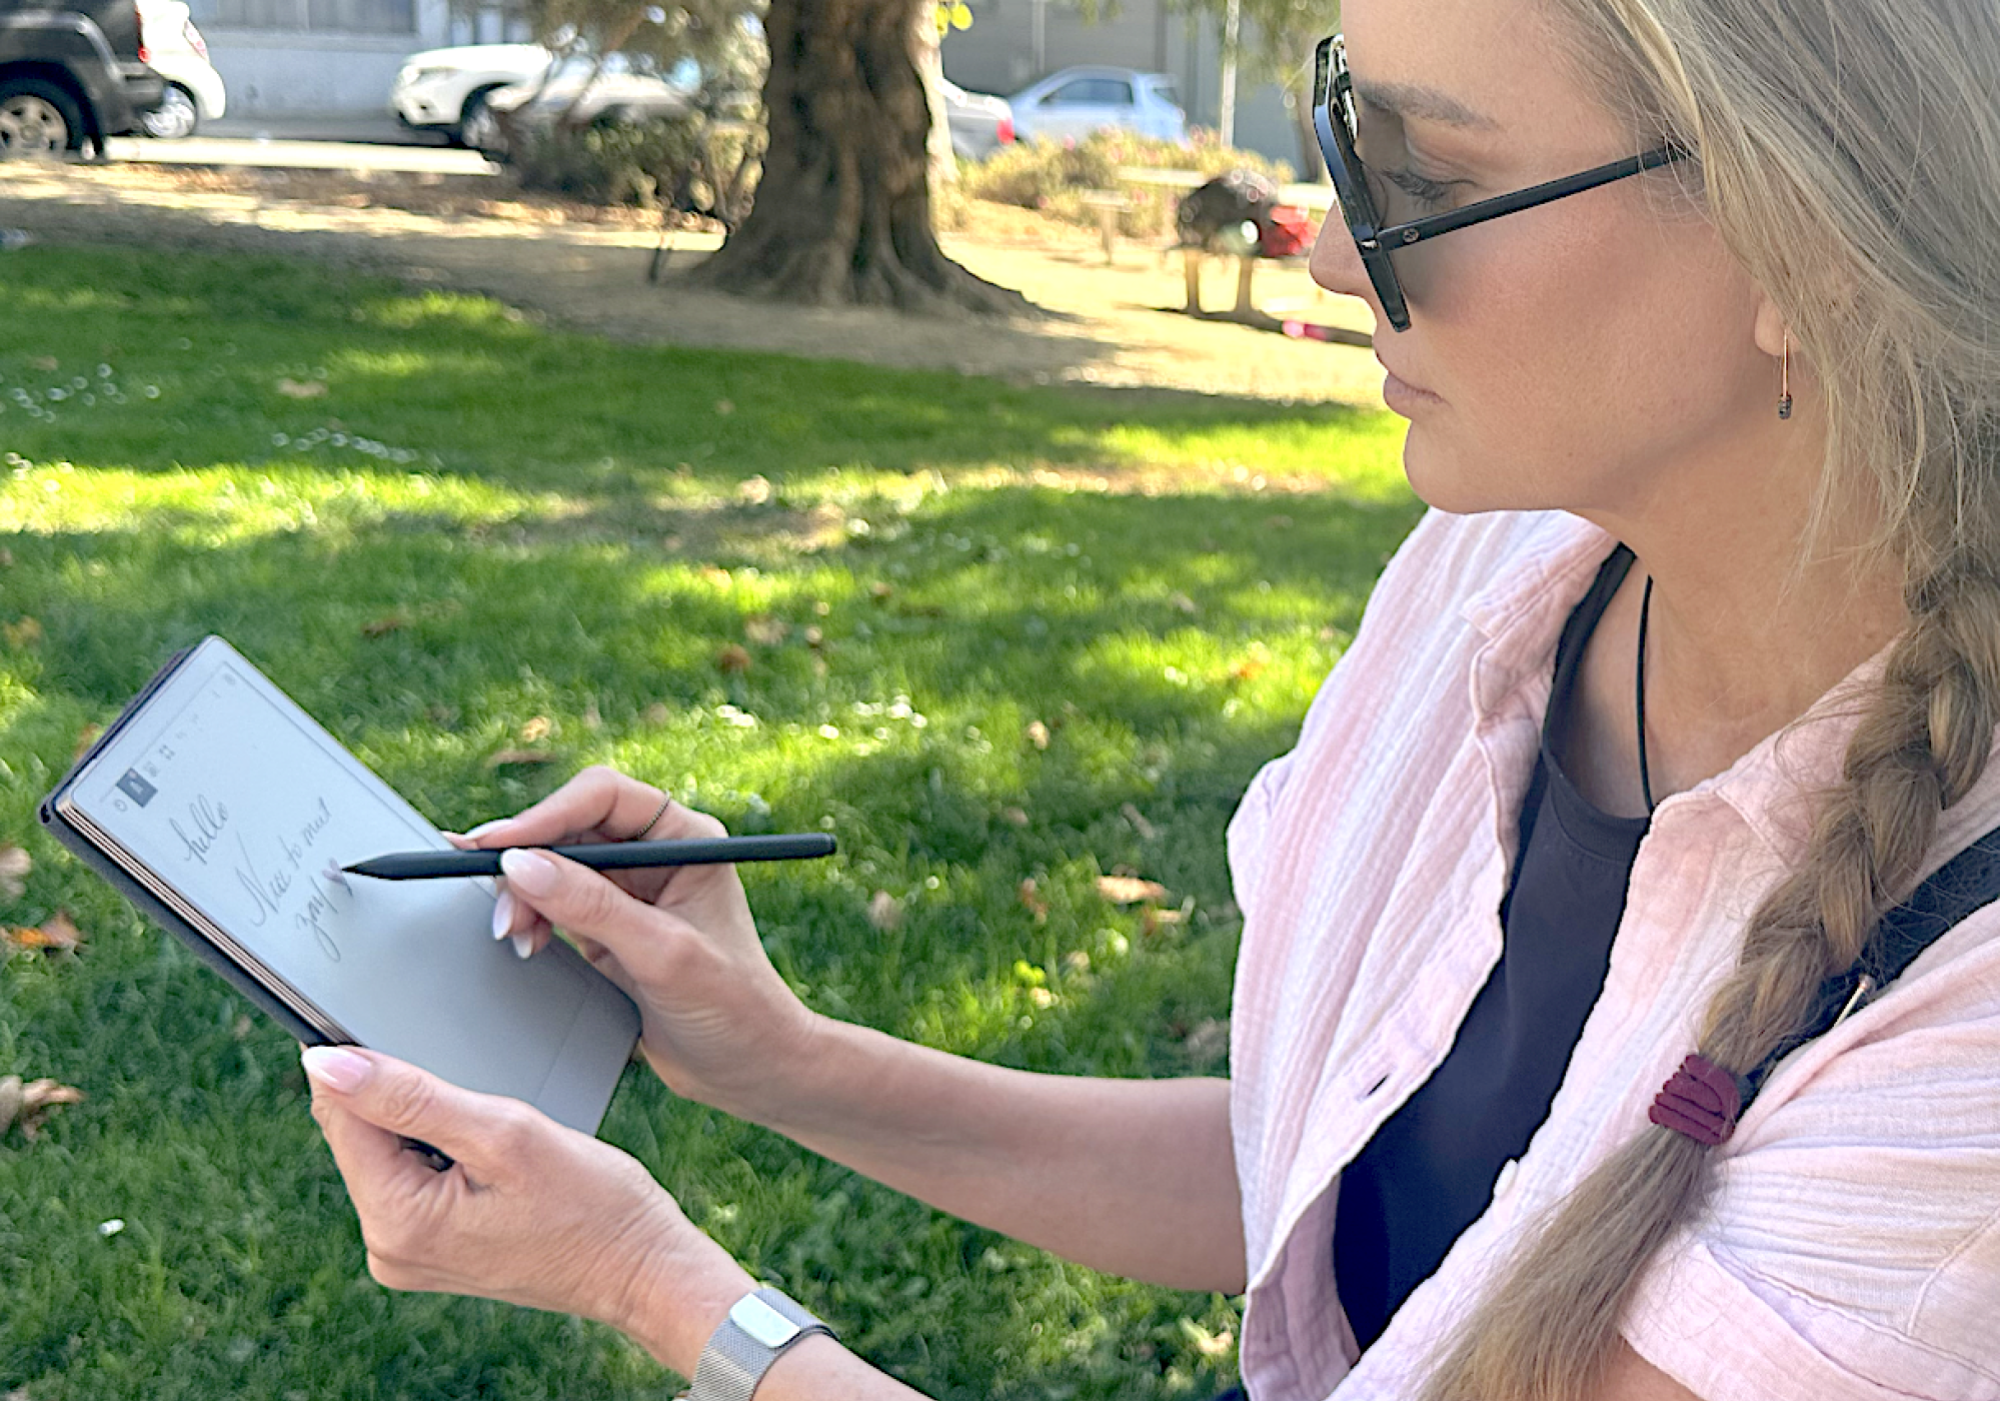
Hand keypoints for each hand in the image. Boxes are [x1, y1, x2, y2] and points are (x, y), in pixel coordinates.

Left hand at [300, 1043, 749, 1369]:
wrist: (641, 1265)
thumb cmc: (592, 1202)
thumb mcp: (504, 1132)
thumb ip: (409, 1096)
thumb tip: (322, 1063)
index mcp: (395, 1221)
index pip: (341, 1115)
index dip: (367, 1064)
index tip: (419, 1044)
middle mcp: (387, 1248)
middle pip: (361, 1135)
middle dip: (410, 1100)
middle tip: (485, 1106)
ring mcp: (407, 1254)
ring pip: (389, 1153)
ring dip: (431, 1125)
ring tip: (499, 1140)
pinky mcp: (430, 1249)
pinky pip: (414, 1178)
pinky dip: (445, 1151)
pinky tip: (494, 1160)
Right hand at [456, 766, 820, 1119]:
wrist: (748, 1068)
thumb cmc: (734, 1007)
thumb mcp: (663, 953)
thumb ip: (593, 907)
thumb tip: (520, 865)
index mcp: (686, 837)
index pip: (603, 797)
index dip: (545, 814)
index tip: (497, 845)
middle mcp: (656, 855)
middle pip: (569, 829)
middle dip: (526, 861)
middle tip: (499, 905)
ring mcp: (629, 892)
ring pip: (553, 867)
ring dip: (524, 895)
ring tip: (514, 934)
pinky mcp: (608, 929)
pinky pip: (552, 905)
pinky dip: (531, 919)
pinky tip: (526, 945)